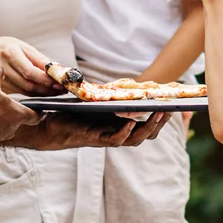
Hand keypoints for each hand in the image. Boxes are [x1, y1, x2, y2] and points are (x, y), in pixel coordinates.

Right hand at [0, 35, 54, 92]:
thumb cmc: (8, 48)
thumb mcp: (24, 47)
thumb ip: (40, 60)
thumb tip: (57, 70)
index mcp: (10, 53)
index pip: (30, 71)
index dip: (45, 79)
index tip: (59, 82)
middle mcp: (3, 66)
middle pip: (28, 84)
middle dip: (47, 89)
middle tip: (61, 89)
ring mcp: (0, 80)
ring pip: (25, 91)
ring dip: (42, 93)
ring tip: (55, 91)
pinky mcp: (1, 88)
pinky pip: (21, 94)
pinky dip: (34, 94)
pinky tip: (43, 92)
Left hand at [10, 111, 169, 149]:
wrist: (47, 125)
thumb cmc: (71, 113)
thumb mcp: (96, 102)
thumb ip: (112, 97)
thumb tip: (131, 82)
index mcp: (119, 125)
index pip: (147, 125)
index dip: (161, 118)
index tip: (175, 105)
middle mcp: (116, 134)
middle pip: (146, 133)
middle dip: (161, 122)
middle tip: (172, 109)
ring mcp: (107, 138)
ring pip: (135, 138)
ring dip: (148, 127)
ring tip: (158, 114)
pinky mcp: (94, 139)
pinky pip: (115, 140)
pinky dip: (124, 132)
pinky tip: (131, 123)